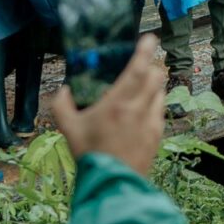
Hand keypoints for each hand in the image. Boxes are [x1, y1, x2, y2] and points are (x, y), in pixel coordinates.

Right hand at [50, 34, 166, 178]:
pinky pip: (161, 111)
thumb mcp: (69, 130)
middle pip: (156, 75)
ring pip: (161, 92)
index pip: (138, 68)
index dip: (145, 50)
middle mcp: (138, 109)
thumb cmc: (89, 156)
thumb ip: (61, 106)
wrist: (112, 185)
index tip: (149, 38)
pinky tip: (144, 111)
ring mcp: (151, 122)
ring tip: (142, 88)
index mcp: (117, 103)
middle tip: (143, 66)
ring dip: (154, 85)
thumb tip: (63, 91)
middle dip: (152, 66)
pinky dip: (155, 104)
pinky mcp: (158, 135)